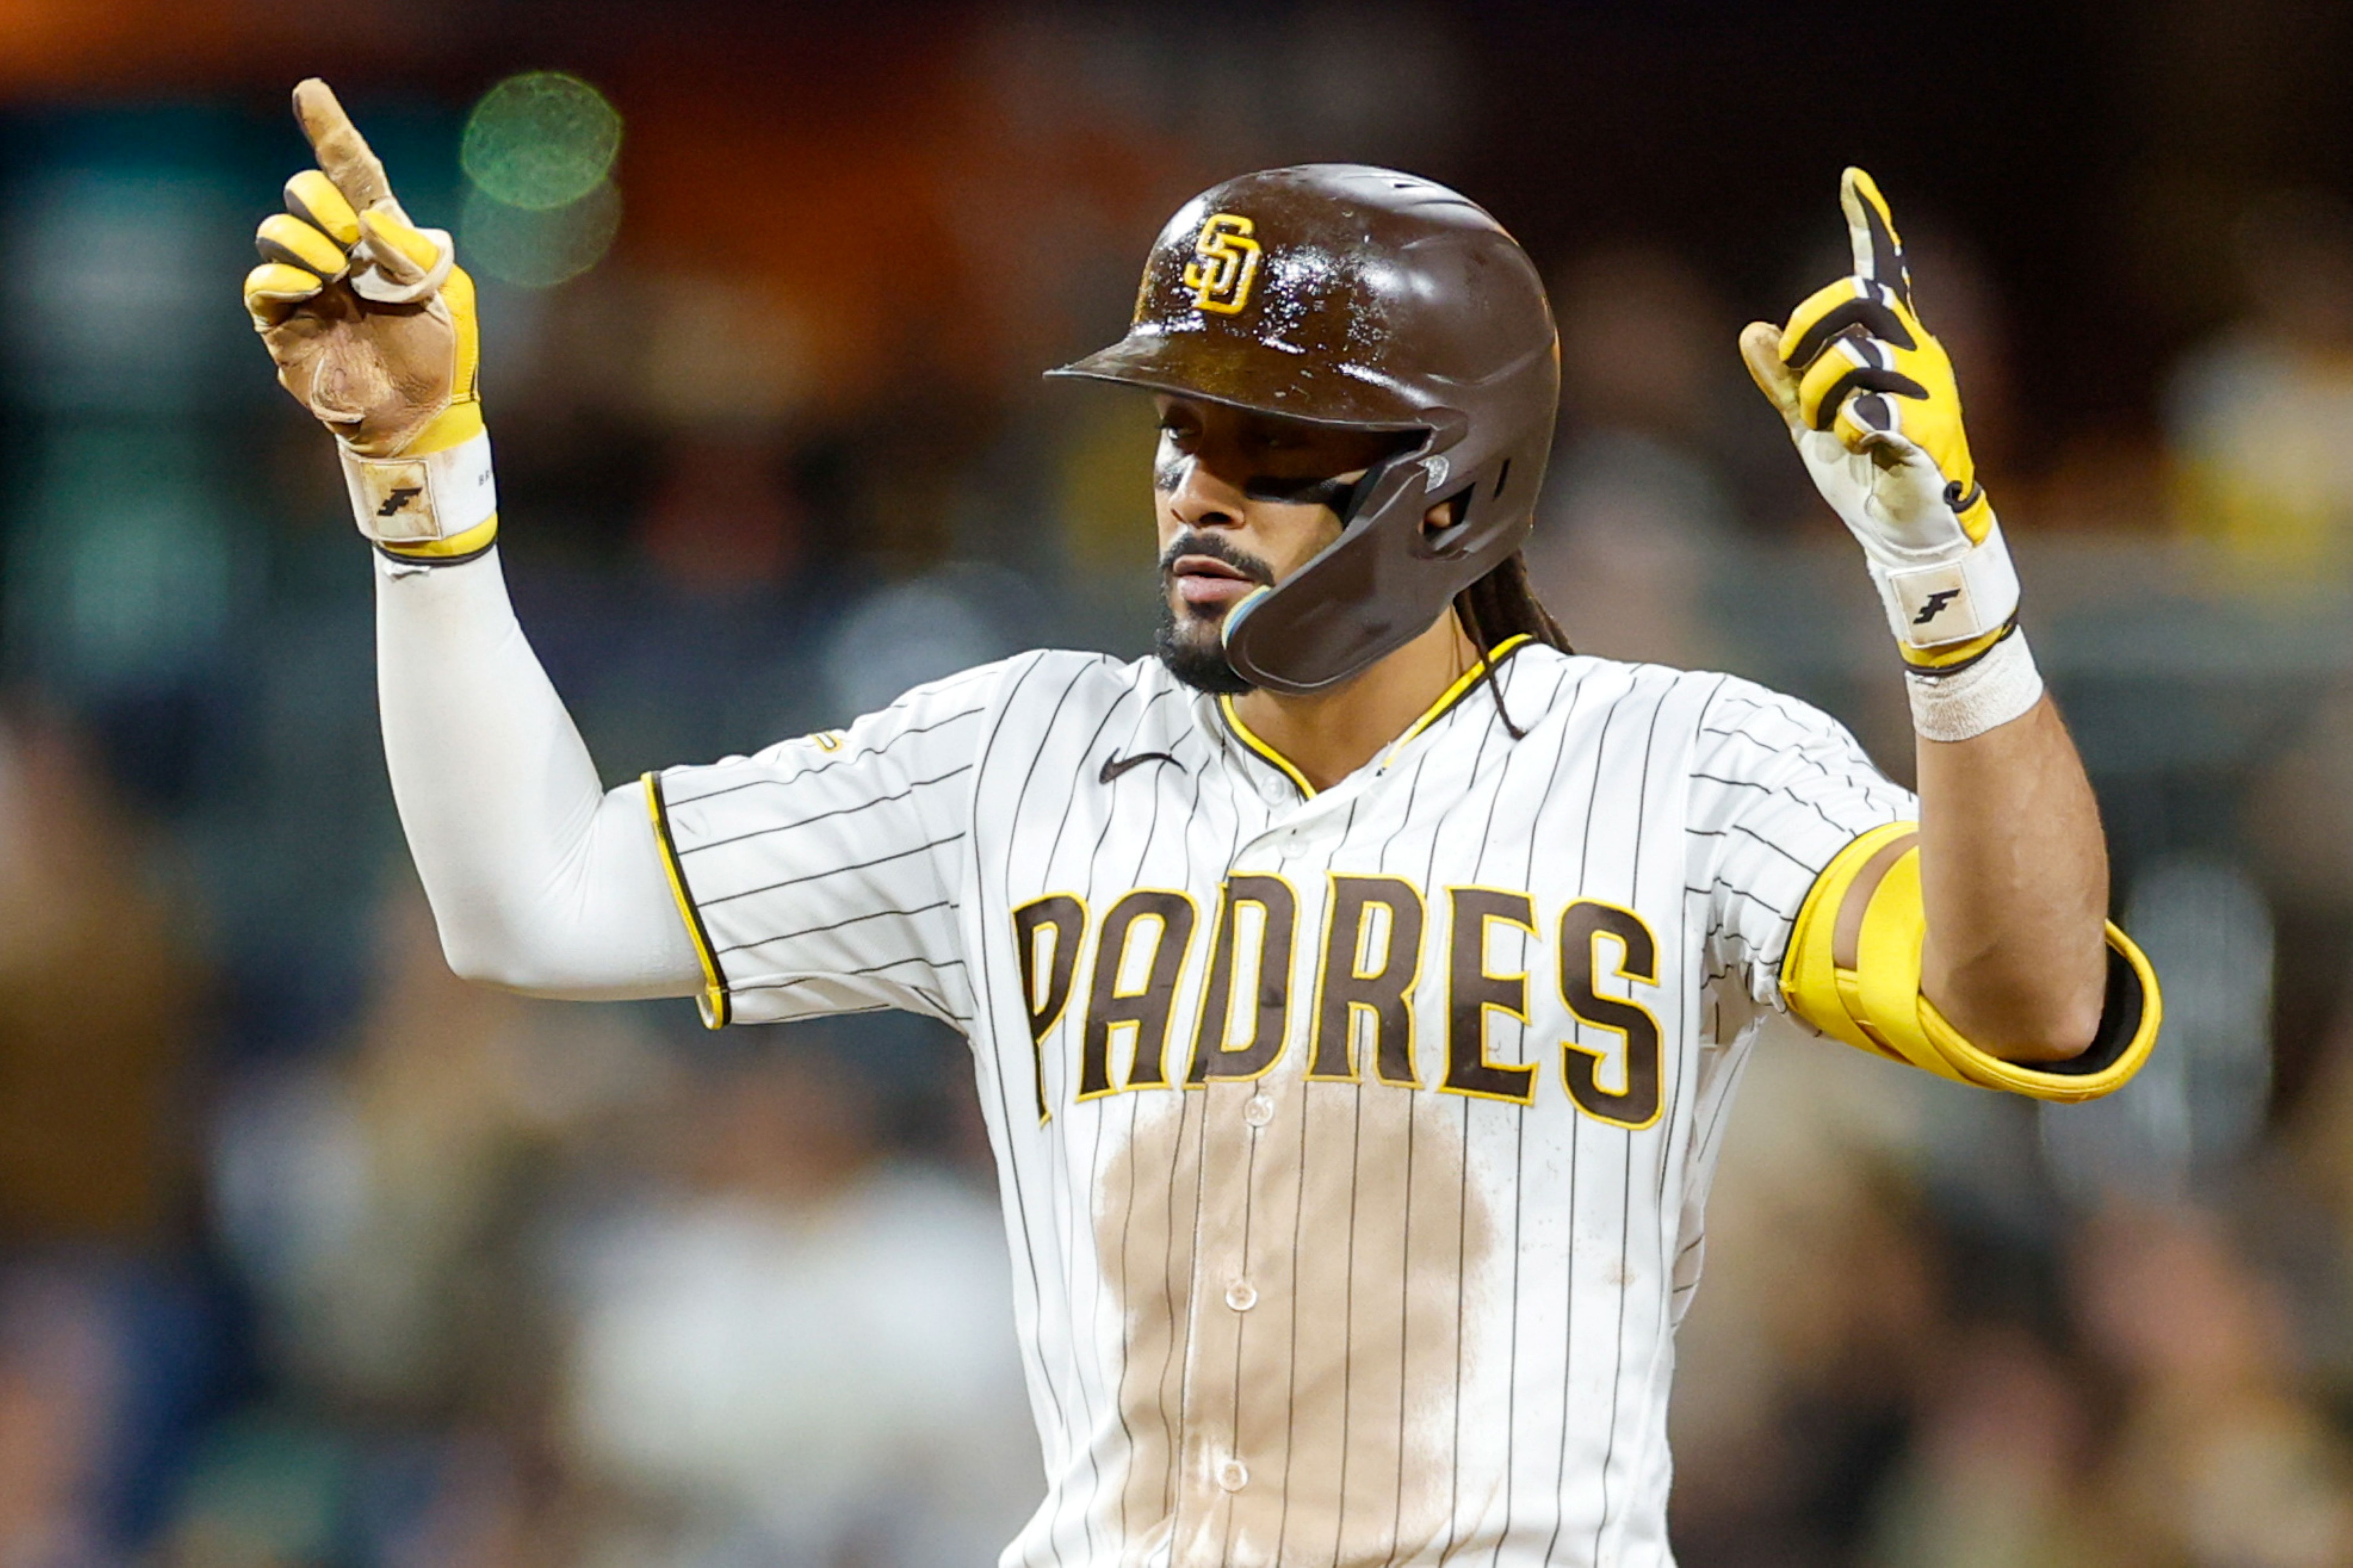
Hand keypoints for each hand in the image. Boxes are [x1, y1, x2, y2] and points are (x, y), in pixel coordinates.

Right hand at [243, 78, 478, 461]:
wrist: (421, 419)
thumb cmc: (442, 359)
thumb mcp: (448, 299)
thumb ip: (417, 254)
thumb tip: (370, 220)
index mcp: (383, 242)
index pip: (354, 176)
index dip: (331, 133)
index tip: (310, 92)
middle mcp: (341, 255)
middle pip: (306, 194)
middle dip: (320, 201)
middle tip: (350, 239)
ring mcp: (309, 287)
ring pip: (277, 231)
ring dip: (302, 239)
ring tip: (333, 272)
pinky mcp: (283, 322)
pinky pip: (261, 282)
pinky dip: (279, 276)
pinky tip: (309, 288)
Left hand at [1740, 168, 2015, 668]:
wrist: (1903, 530)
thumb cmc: (1862, 472)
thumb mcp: (1809, 421)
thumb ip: (1783, 380)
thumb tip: (1752, 332)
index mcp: (1892, 345)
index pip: (1882, 274)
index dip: (1871, 225)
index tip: (1852, 179)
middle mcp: (1917, 354)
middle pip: (1858, 300)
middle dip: (1811, 329)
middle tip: (1795, 370)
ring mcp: (1928, 389)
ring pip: (1853, 360)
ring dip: (1822, 398)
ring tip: (1832, 429)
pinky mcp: (1929, 431)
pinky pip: (1874, 412)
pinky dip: (1852, 430)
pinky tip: (1861, 445)